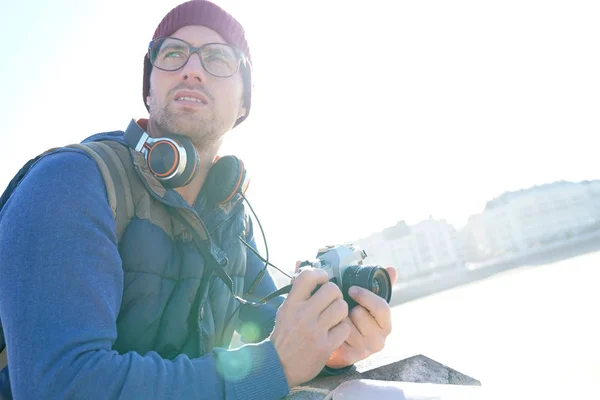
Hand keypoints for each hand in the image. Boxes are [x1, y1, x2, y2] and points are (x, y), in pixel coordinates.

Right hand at [270, 267, 350, 387]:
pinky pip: (344, 328)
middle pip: (332, 289)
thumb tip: (302, 266)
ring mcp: (315, 331)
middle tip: (331, 302)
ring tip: (335, 317)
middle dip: (335, 294)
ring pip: (341, 307)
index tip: (323, 280)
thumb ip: (297, 292)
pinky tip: (335, 332)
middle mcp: (303, 315)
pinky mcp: (325, 346)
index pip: (308, 276)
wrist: (278, 366)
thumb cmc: (284, 336)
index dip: (320, 274)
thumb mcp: (285, 311)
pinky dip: (342, 330)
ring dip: (341, 311)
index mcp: (291, 304)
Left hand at [326, 266, 397, 368]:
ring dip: (339, 317)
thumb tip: (392, 269)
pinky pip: (336, 334)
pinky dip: (331, 328)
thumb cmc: (356, 320)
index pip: (381, 307)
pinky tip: (332, 329)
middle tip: (346, 309)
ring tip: (339, 319)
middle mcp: (379, 341)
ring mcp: (364, 350)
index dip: (365, 296)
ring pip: (346, 323)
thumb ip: (380, 286)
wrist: (342, 345)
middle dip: (349, 308)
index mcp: (386, 325)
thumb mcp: (368, 303)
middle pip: (360, 314)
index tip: (352, 289)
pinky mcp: (349, 357)